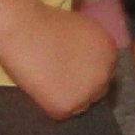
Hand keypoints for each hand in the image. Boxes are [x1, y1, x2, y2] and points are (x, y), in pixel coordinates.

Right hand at [1, 2, 120, 118]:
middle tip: (59, 80)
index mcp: (110, 54)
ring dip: (67, 97)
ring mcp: (88, 93)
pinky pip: (60, 112)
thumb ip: (89, 48)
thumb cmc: (45, 23)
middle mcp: (105, 75)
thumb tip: (84, 63)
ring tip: (47, 83)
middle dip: (80, 87)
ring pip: (80, 105)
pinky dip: (49, 104)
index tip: (71, 71)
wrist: (24, 30)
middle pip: (96, 91)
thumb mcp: (81, 28)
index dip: (86, 73)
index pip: (104, 73)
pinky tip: (39, 88)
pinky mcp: (67, 106)